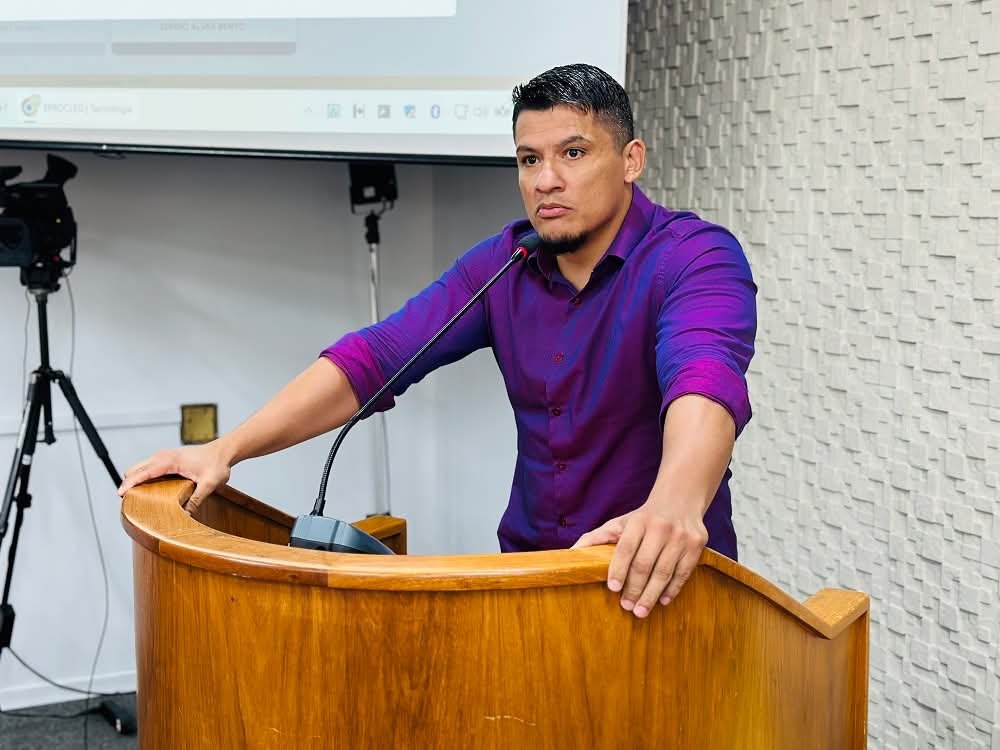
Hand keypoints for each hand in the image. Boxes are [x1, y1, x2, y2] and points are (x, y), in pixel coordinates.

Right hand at [117, 441, 233, 513]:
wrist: (223, 451)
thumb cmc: (217, 464)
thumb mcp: (210, 484)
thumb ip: (196, 499)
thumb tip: (185, 516)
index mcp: (170, 461)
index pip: (143, 472)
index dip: (130, 483)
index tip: (120, 493)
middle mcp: (163, 456)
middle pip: (135, 469)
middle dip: (129, 483)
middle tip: (128, 502)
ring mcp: (164, 456)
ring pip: (140, 468)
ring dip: (135, 480)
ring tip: (136, 498)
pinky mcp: (167, 459)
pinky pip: (148, 468)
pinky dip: (143, 477)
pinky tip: (148, 490)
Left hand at [572, 496, 707, 617]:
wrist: (680, 499)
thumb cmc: (644, 518)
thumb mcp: (620, 523)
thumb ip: (596, 537)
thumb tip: (570, 553)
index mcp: (639, 521)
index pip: (626, 549)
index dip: (618, 569)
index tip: (613, 588)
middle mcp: (661, 527)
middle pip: (645, 565)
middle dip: (634, 589)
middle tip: (626, 606)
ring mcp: (681, 536)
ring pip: (664, 572)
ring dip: (651, 595)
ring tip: (640, 611)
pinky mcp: (697, 544)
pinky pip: (683, 573)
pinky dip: (672, 589)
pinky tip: (661, 600)